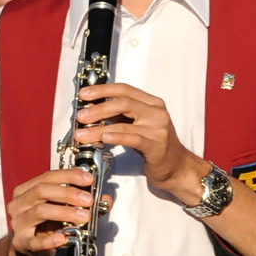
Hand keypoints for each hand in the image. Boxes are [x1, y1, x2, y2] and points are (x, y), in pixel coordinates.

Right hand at [6, 167, 96, 255]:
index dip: (69, 176)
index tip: (88, 179)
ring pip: (39, 211)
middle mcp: (20, 204)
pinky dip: (49, 240)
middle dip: (68, 193)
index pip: (47, 177)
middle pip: (41, 190)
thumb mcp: (62, 211)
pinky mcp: (21, 243)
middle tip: (88, 200)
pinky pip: (34, 241)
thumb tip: (105, 199)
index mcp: (27, 191)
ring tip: (84, 217)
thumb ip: (83, 204)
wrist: (28, 250)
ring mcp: (18, 223)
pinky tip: (63, 238)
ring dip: (64, 212)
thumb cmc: (45, 226)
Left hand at [73, 82, 206, 202]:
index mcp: (151, 103)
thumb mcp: (137, 123)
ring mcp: (159, 129)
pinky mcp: (157, 146)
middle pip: (123, 103)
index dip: (102, 90)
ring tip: (81, 134)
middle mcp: (157, 112)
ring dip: (98, 129)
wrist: (176, 166)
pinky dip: (116, 138)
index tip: (83, 94)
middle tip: (80, 116)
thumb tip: (90, 109)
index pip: (124, 89)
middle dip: (98, 108)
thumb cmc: (153, 144)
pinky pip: (133, 139)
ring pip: (124, 124)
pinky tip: (103, 138)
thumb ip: (119, 114)